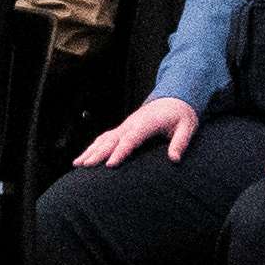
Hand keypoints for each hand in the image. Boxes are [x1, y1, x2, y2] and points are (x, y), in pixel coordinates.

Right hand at [77, 94, 195, 167]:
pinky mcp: (122, 128)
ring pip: (104, 139)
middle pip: (112, 140)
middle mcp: (131, 124)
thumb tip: (174, 159)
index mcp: (146, 123)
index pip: (131, 139)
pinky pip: (104, 138)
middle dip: (97, 153)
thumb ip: (180, 143)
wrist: (174, 99)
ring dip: (90, 151)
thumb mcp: (187, 128)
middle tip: (85, 166)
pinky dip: (93, 147)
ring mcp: (125, 125)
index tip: (110, 164)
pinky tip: (85, 156)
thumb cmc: (181, 115)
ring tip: (77, 163)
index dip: (120, 152)